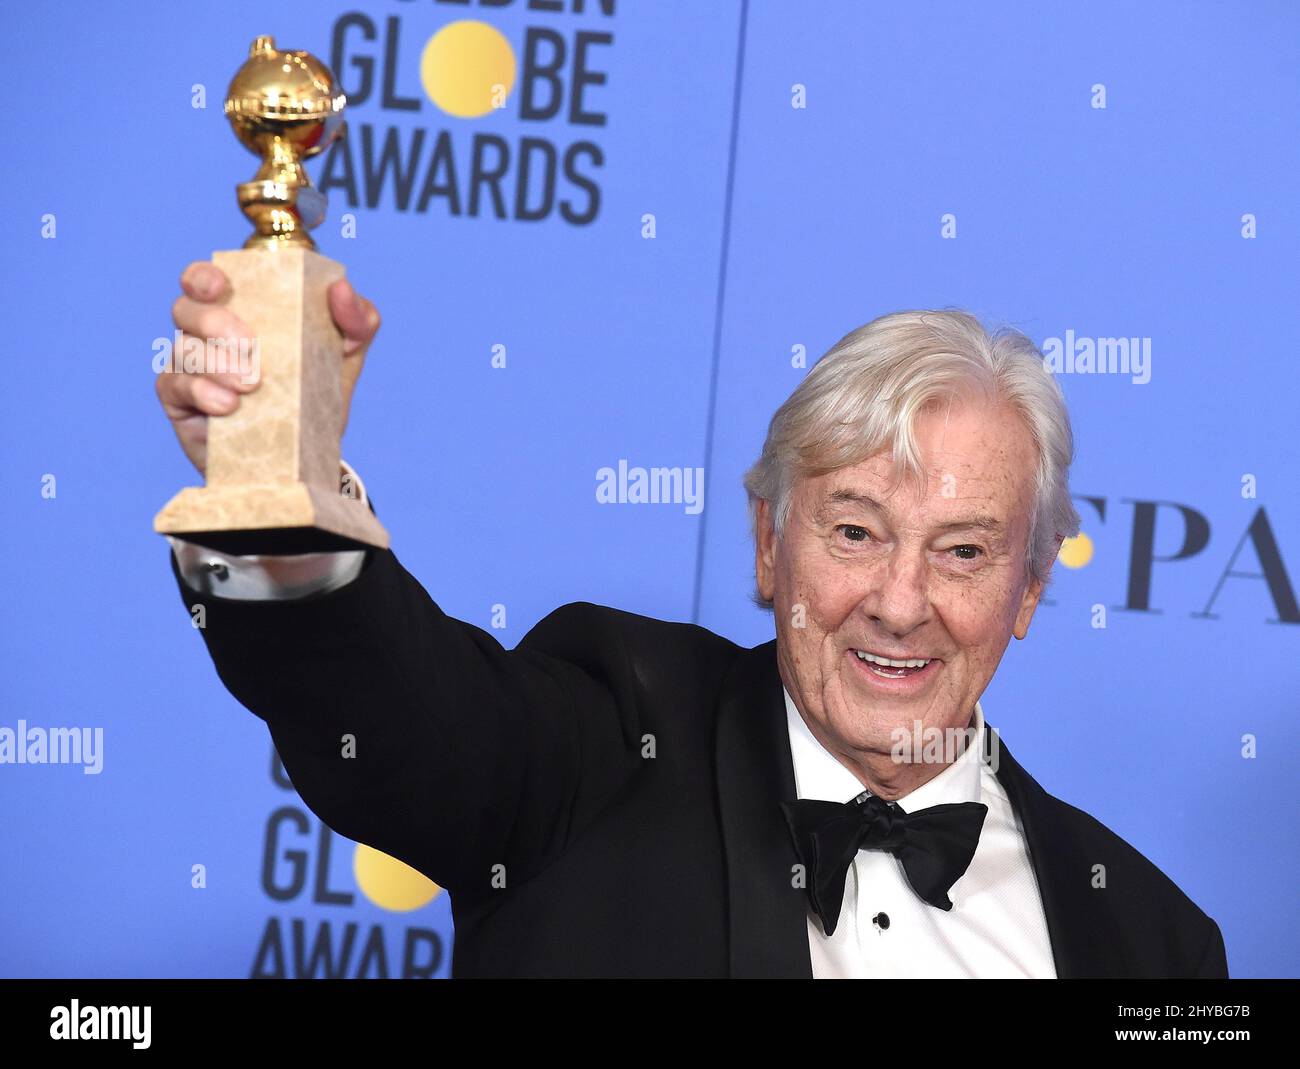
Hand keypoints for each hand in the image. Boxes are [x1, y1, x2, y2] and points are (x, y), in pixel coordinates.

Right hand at [158, 261, 381, 473]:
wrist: (307, 455)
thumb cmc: (318, 392)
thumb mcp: (348, 354)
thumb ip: (356, 319)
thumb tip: (341, 288)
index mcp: (240, 310)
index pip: (203, 280)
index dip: (202, 277)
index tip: (218, 287)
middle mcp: (206, 333)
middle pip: (186, 309)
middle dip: (215, 322)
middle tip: (250, 347)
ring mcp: (190, 368)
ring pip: (183, 349)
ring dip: (215, 363)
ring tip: (251, 385)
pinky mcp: (181, 403)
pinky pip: (175, 387)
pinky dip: (202, 391)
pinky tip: (228, 406)